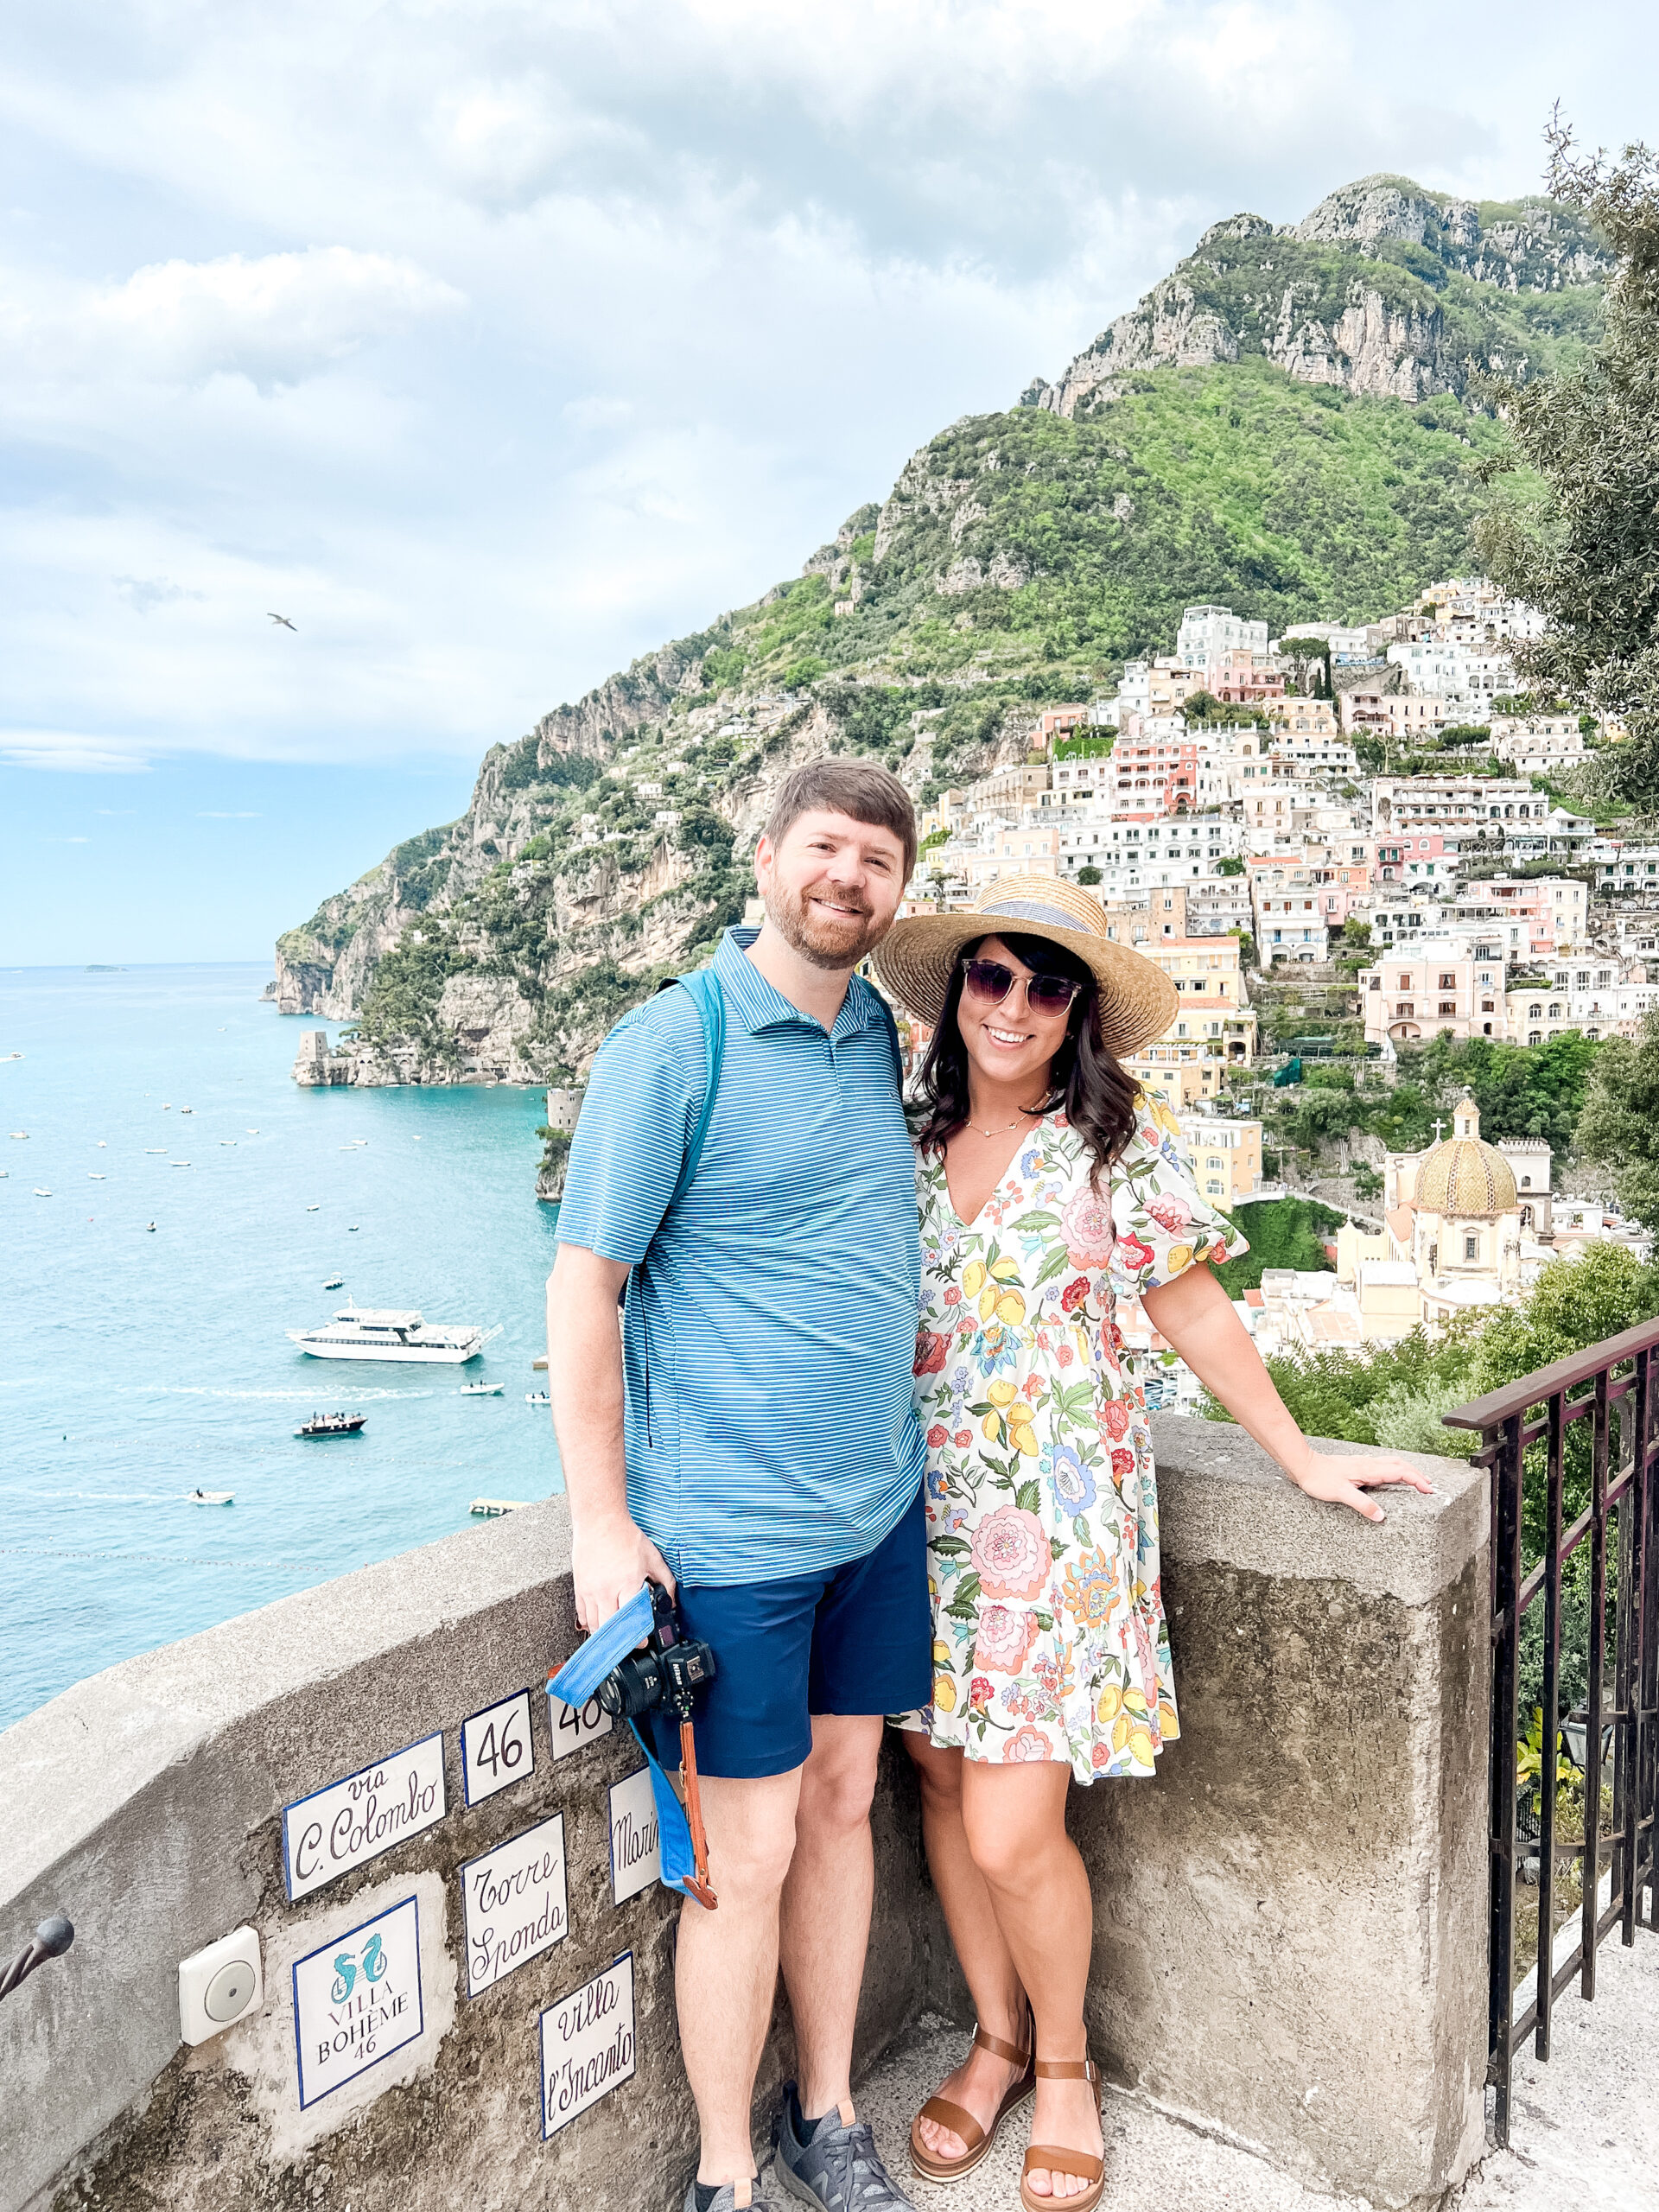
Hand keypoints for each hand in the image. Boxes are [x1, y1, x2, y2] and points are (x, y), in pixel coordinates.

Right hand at [571, 1513, 675, 1632]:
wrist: (599, 1521)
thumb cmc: (625, 1536)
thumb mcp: (652, 1557)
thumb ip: (665, 1580)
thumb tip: (671, 1600)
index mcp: (627, 1583)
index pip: (632, 1619)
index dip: (637, 1635)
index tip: (642, 1641)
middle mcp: (606, 1590)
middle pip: (609, 1628)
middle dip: (620, 1642)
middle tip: (628, 1644)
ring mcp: (590, 1590)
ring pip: (593, 1625)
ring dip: (603, 1636)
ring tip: (613, 1640)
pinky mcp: (579, 1587)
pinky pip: (582, 1614)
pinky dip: (589, 1624)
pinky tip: (596, 1626)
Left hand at [1286, 1449, 1436, 1523]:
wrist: (1304, 1465)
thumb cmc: (1319, 1478)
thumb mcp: (1341, 1494)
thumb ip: (1362, 1504)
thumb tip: (1381, 1516)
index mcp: (1369, 1470)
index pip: (1400, 1472)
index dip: (1417, 1480)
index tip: (1429, 1490)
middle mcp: (1369, 1464)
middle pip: (1400, 1465)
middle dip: (1417, 1474)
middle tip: (1429, 1486)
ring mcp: (1364, 1463)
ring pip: (1392, 1463)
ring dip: (1407, 1471)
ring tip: (1417, 1481)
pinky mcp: (1358, 1466)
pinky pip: (1383, 1465)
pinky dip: (1395, 1470)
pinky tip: (1392, 1478)